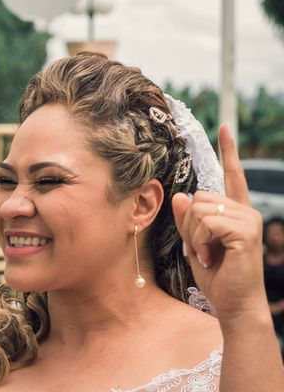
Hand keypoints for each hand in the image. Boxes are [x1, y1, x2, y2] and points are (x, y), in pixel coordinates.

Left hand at [172, 125, 266, 323]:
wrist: (233, 304)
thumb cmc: (216, 274)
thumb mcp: (195, 242)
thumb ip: (188, 219)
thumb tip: (181, 195)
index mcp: (234, 210)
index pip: (230, 175)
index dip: (228, 150)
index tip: (224, 126)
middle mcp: (244, 210)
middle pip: (197, 197)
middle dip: (188, 225)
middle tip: (200, 248)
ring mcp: (248, 219)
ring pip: (199, 209)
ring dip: (194, 236)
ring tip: (208, 254)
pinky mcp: (245, 230)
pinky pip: (206, 223)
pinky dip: (201, 242)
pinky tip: (212, 257)